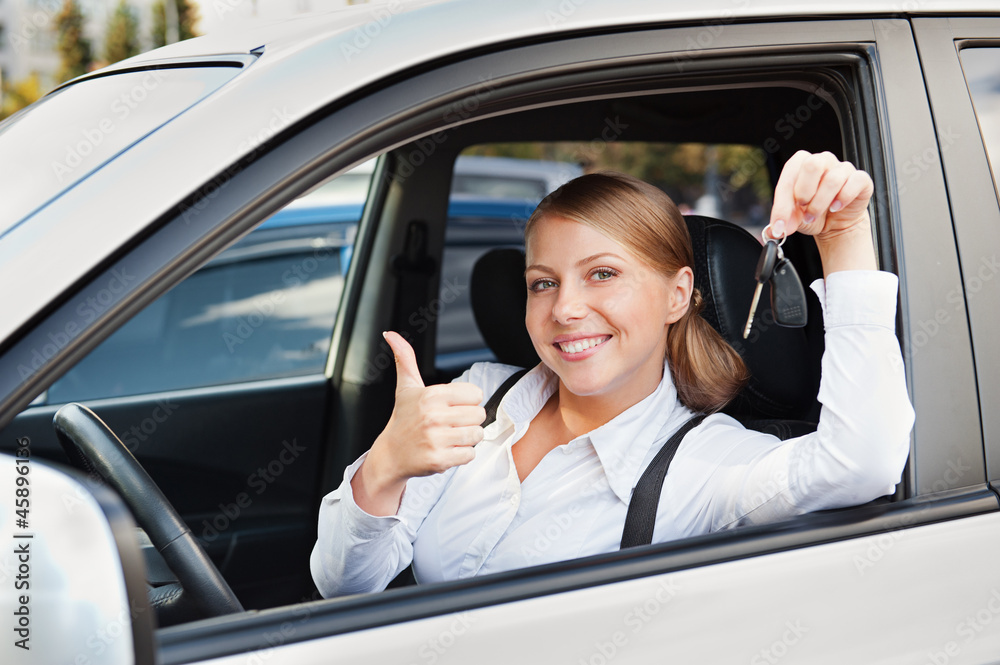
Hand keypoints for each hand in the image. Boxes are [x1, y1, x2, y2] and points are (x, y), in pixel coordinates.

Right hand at [352, 331, 484, 514]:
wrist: (391, 455)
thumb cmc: (403, 419)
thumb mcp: (406, 387)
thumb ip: (405, 359)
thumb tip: (390, 334)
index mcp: (431, 395)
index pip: (476, 394)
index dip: (466, 401)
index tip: (450, 407)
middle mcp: (433, 416)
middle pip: (479, 415)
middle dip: (467, 421)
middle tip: (449, 424)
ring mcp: (436, 439)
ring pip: (477, 435)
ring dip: (466, 439)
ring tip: (448, 438)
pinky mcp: (439, 460)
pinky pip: (470, 455)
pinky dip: (461, 455)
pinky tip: (445, 450)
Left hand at [768, 150, 876, 274]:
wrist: (836, 224)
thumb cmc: (813, 213)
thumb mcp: (794, 218)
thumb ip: (782, 221)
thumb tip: (773, 230)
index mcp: (801, 164)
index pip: (789, 174)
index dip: (782, 202)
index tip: (780, 224)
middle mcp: (822, 161)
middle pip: (812, 165)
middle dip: (804, 193)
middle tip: (803, 209)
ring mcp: (843, 168)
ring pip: (832, 179)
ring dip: (820, 203)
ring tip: (815, 215)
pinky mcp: (861, 179)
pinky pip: (854, 182)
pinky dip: (843, 198)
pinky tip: (836, 208)